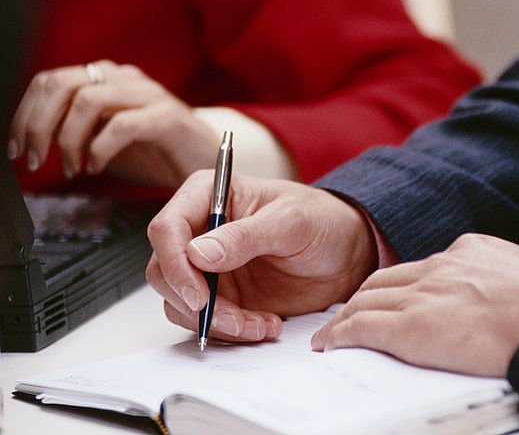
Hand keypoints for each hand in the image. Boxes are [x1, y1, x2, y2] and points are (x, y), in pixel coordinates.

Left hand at [7, 60, 218, 187]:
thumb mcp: (104, 138)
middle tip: (34, 158)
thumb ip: (73, 131)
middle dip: (37, 125)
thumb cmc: (156, 151)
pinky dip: (100, 149)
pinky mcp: (168, 118)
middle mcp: (125, 79)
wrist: (206, 159)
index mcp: (107, 79)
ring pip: (88, 100)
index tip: (16, 148)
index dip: (24, 114)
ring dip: (67, 139)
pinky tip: (97, 167)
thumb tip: (30, 141)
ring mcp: (148, 95)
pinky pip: (122, 125)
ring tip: (70, 167)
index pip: (50, 81)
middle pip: (62, 84)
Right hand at [145, 172, 376, 342]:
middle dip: (195, 302)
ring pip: (180, 302)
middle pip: (164, 270)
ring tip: (260, 324)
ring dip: (217, 322)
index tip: (200, 294)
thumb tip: (199, 253)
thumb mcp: (292, 222)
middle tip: (234, 318)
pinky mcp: (221, 296)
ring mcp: (208, 267)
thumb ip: (247, 235)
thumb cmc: (323, 221)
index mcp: (209, 195)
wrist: (347, 255)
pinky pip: (206, 321)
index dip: (175, 263)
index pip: (167, 227)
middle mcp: (201, 231)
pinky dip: (231, 332)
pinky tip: (265, 325)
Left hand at [311, 233, 518, 376]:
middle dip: (365, 295)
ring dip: (346, 315)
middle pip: (386, 278)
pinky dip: (340, 335)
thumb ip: (504, 285)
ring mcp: (425, 295)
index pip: (422, 267)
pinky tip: (330, 345)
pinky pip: (361, 328)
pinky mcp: (414, 327)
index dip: (403, 285)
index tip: (396, 295)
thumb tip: (511, 303)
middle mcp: (442, 267)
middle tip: (350, 311)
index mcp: (471, 252)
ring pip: (366, 299)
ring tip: (333, 330)